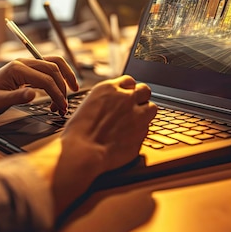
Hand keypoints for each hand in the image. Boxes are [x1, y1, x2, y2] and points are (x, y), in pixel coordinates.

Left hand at [0, 56, 78, 116]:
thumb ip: (16, 98)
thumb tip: (33, 95)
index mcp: (17, 69)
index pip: (45, 79)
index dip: (57, 93)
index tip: (61, 107)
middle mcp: (23, 63)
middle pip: (53, 68)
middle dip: (63, 86)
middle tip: (64, 105)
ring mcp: (26, 65)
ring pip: (53, 64)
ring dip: (65, 76)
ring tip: (72, 90)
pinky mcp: (27, 70)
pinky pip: (48, 69)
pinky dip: (58, 77)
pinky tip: (59, 91)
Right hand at [27, 75, 156, 215]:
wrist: (83, 151)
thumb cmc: (79, 130)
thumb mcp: (90, 103)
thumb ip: (108, 99)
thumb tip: (116, 101)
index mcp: (110, 88)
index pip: (129, 81)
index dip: (128, 90)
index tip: (126, 97)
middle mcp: (126, 98)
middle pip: (145, 90)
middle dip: (141, 97)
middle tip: (134, 107)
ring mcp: (137, 115)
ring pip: (152, 108)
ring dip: (145, 113)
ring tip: (134, 122)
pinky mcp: (142, 133)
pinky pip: (146, 128)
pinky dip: (140, 132)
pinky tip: (127, 138)